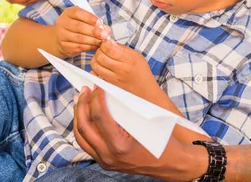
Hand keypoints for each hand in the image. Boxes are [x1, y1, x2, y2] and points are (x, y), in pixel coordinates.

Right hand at [55, 7, 110, 57]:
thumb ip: (94, 22)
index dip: (90, 18)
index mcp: (68, 13)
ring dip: (93, 40)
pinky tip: (96, 46)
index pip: (78, 13)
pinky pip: (78, 47)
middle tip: (104, 35)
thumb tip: (106, 30)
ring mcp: (62, 35)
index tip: (100, 22)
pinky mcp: (64, 46)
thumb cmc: (76, 26)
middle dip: (94, 31)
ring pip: (79, 38)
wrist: (60, 38)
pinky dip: (89, 47)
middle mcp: (62, 23)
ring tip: (101, 41)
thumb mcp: (83, 19)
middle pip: (79, 27)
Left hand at [73, 87, 192, 177]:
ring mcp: (105, 161)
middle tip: (84, 90)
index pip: (99, 117)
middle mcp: (109, 155)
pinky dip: (84, 128)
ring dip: (78, 116)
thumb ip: (126, 111)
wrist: (171, 164)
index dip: (96, 98)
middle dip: (82, 105)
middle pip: (84, 127)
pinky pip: (87, 144)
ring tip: (80, 100)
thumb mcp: (147, 123)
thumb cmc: (163, 142)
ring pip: (81, 137)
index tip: (97, 86)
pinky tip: (85, 116)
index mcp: (120, 145)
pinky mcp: (105, 162)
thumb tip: (110, 94)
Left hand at [90, 40, 157, 98]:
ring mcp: (114, 77)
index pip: (109, 48)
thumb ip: (122, 48)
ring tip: (100, 58)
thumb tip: (109, 42)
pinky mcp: (110, 84)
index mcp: (128, 58)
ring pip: (96, 65)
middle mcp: (121, 68)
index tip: (106, 43)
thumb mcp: (136, 55)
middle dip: (99, 50)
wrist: (144, 88)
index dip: (104, 43)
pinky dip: (95, 69)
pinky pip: (97, 75)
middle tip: (102, 50)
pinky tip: (100, 66)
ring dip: (95, 59)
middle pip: (100, 56)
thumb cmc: (141, 70)